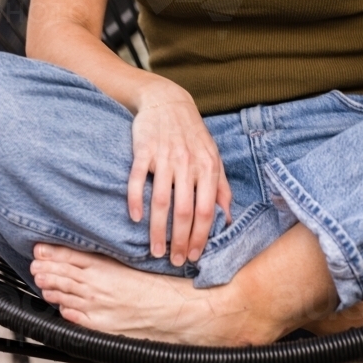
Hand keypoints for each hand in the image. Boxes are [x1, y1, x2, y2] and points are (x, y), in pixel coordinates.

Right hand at [127, 77, 231, 265]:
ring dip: (157, 230)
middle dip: (179, 241)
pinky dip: (135, 200)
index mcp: (208, 167)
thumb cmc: (193, 135)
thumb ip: (221, 187)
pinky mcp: (144, 150)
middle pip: (184, 211)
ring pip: (161, 200)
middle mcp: (188, 163)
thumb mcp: (213, 157)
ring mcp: (165, 156)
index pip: (206, 210)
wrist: (168, 101)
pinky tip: (134, 218)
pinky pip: (137, 179)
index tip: (194, 256)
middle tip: (173, 261)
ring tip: (155, 250)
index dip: (201, 237)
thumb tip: (228, 218)